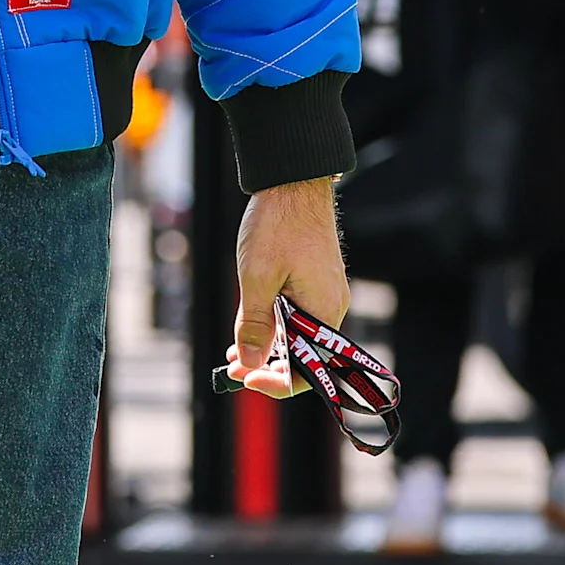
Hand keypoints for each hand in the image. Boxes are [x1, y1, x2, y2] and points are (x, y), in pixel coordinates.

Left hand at [223, 176, 349, 395]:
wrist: (294, 182)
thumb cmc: (278, 225)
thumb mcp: (256, 279)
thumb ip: (253, 325)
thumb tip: (248, 364)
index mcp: (324, 311)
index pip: (309, 370)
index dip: (276, 383)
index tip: (244, 380)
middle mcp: (332, 307)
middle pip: (305, 355)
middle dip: (268, 367)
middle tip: (233, 368)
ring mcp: (326, 293)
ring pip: (300, 335)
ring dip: (269, 347)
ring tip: (235, 352)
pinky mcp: (317, 281)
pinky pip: (300, 316)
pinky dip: (276, 326)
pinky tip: (251, 326)